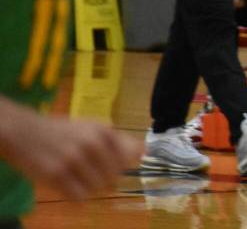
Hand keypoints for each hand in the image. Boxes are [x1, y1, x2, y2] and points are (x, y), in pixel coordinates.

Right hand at [2, 108, 141, 200]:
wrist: (25, 133)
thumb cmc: (63, 131)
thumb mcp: (92, 128)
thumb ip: (118, 140)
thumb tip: (143, 153)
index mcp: (103, 131)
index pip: (128, 160)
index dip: (120, 167)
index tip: (107, 165)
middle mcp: (91, 144)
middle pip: (114, 177)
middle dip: (105, 180)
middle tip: (89, 173)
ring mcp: (74, 160)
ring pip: (97, 188)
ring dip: (90, 189)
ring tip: (77, 178)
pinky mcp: (56, 175)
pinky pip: (79, 197)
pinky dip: (77, 197)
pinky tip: (70, 187)